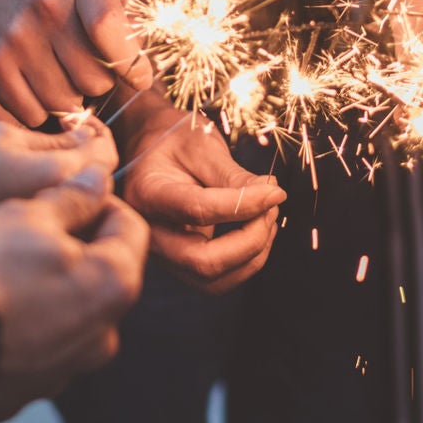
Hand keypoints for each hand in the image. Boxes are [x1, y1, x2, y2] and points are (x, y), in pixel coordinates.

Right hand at [0, 0, 150, 126]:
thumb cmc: (61, 4)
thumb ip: (126, 31)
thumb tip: (142, 80)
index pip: (111, 28)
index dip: (131, 64)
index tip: (138, 78)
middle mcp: (45, 6)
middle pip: (95, 80)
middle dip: (97, 84)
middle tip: (84, 71)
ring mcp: (15, 36)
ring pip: (65, 103)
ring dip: (70, 101)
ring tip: (59, 78)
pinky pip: (34, 114)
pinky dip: (40, 111)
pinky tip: (35, 87)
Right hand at [0, 117, 119, 240]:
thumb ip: (50, 139)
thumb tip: (89, 138)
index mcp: (54, 178)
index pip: (104, 159)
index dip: (96, 139)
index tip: (81, 130)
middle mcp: (58, 220)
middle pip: (98, 196)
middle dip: (89, 173)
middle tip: (66, 152)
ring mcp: (42, 250)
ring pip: (79, 221)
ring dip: (73, 198)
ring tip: (42, 179)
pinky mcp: (26, 267)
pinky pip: (56, 244)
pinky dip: (52, 224)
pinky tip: (24, 209)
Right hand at [0, 171, 149, 422]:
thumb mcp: (26, 216)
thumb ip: (73, 199)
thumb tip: (99, 180)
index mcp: (114, 287)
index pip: (129, 229)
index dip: (99, 202)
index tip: (66, 193)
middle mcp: (101, 338)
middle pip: (98, 275)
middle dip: (70, 247)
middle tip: (25, 228)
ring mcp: (63, 373)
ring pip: (65, 312)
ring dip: (43, 286)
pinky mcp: (25, 394)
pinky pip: (31, 347)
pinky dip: (18, 324)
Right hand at [117, 99, 283, 292]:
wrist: (150, 150)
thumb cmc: (174, 141)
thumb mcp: (202, 146)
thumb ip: (233, 176)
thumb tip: (271, 196)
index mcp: (147, 194)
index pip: (198, 209)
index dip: (244, 204)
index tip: (275, 191)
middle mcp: (150, 233)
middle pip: (203, 262)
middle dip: (250, 240)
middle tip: (271, 207)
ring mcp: (164, 254)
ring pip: (214, 281)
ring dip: (253, 255)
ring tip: (267, 216)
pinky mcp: (181, 263)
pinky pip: (218, 280)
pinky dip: (247, 261)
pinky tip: (257, 230)